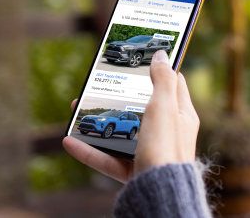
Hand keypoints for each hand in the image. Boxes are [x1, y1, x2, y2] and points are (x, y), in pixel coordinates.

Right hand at [62, 50, 199, 182]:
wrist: (160, 194)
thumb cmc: (166, 149)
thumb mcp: (164, 108)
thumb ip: (162, 80)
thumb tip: (161, 56)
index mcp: (180, 115)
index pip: (173, 83)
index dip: (159, 69)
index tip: (142, 59)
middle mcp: (166, 133)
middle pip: (138, 107)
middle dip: (115, 96)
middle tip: (97, 84)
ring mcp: (149, 152)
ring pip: (118, 133)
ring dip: (95, 123)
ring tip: (75, 110)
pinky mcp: (133, 170)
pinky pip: (107, 158)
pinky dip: (88, 151)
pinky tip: (69, 141)